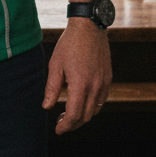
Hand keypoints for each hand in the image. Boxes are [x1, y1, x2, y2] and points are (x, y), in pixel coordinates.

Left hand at [42, 18, 111, 134]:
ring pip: (95, 110)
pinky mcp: (108, 78)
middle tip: (60, 124)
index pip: (74, 115)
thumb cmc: (70, 44)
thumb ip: (52, 88)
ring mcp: (104, 83)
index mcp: (80, 84)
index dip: (65, 126)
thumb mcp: (55, 65)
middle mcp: (95, 86)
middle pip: (85, 116)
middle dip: (73, 124)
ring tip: (69, 115)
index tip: (57, 129)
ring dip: (83, 117)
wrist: (89, 27)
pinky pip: (101, 100)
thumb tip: (47, 107)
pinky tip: (81, 103)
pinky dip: (92, 107)